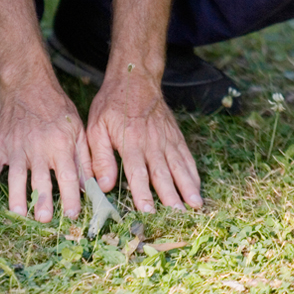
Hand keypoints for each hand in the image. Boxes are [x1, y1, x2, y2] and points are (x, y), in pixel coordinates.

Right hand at [0, 80, 92, 222]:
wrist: (27, 85)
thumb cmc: (56, 109)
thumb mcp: (78, 129)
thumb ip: (84, 158)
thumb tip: (90, 186)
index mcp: (60, 145)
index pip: (67, 176)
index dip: (71, 197)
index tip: (72, 215)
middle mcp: (38, 148)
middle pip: (40, 179)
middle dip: (42, 200)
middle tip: (43, 219)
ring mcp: (16, 148)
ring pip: (15, 177)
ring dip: (16, 196)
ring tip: (19, 214)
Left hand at [87, 71, 201, 211]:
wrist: (135, 78)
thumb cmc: (111, 105)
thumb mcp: (96, 128)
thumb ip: (101, 157)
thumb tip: (103, 186)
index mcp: (130, 141)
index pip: (137, 172)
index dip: (142, 192)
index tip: (148, 210)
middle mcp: (151, 142)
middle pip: (162, 173)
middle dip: (171, 195)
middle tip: (179, 215)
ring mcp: (166, 139)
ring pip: (178, 166)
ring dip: (188, 187)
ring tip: (196, 205)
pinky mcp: (175, 136)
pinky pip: (186, 156)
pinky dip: (193, 172)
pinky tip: (197, 186)